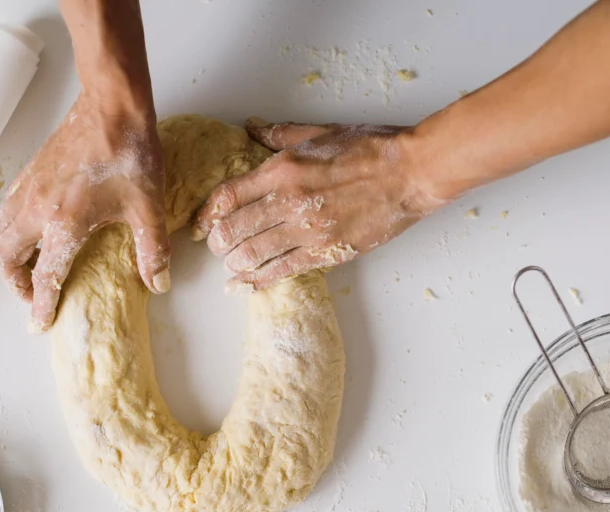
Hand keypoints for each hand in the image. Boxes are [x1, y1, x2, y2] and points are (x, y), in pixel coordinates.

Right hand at [0, 95, 169, 332]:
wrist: (113, 106)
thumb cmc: (130, 154)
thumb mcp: (148, 208)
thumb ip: (152, 251)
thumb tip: (158, 283)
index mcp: (64, 224)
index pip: (45, 277)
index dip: (41, 305)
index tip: (40, 322)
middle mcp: (37, 209)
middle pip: (5, 257)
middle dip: (15, 283)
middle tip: (34, 293)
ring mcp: (29, 188)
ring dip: (8, 253)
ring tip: (28, 263)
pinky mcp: (30, 171)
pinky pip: (6, 206)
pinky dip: (10, 225)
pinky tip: (33, 225)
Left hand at [192, 118, 452, 292]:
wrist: (411, 173)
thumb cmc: (372, 149)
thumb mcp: (320, 132)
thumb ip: (281, 135)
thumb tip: (252, 127)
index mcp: (283, 169)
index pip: (227, 196)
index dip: (205, 215)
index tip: (199, 225)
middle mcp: (289, 201)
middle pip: (232, 229)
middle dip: (217, 242)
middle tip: (216, 247)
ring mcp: (307, 230)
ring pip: (252, 254)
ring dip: (234, 264)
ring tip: (230, 265)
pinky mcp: (326, 252)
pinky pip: (281, 271)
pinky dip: (256, 282)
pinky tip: (242, 286)